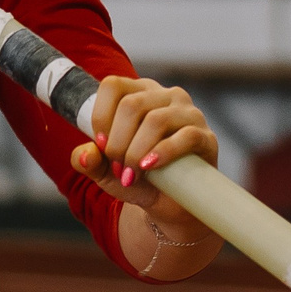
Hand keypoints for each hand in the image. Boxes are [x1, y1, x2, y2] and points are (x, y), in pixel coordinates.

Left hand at [71, 76, 218, 231]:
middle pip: (131, 105)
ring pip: (155, 120)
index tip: (101, 145)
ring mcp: (189, 114)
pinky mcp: (206, 137)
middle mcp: (165, 96)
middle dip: (117, 142)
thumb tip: (84, 154)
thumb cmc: (136, 178)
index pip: (113, 86)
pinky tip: (150, 167)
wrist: (168, 206)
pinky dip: (163, 153)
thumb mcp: (104, 171)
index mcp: (139, 93)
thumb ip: (87, 161)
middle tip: (117, 168)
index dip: (101, 116)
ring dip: (136, 152)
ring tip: (130, 174)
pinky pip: (185, 136)